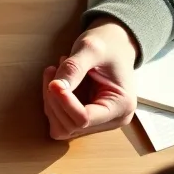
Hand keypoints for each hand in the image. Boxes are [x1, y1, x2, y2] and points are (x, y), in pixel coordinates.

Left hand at [44, 18, 138, 139]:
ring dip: (51, 103)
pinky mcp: (85, 122)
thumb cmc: (107, 46)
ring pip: (61, 128)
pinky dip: (52, 106)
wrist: (113, 46)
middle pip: (70, 125)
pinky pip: (59, 124)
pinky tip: (57, 85)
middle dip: (55, 100)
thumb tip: (56, 87)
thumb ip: (74, 68)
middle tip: (53, 70)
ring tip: (55, 74)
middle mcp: (113, 120)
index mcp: (122, 105)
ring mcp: (99, 124)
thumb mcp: (92, 49)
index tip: (53, 83)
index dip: (64, 103)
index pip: (84, 119)